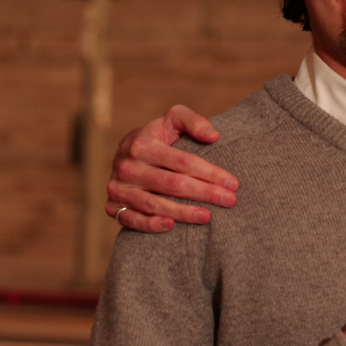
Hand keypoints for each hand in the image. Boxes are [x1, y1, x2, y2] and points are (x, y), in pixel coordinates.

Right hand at [107, 106, 239, 230]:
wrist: (125, 154)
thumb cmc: (157, 137)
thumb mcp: (172, 120)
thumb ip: (193, 121)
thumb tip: (214, 136)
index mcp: (143, 144)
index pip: (183, 162)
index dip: (210, 173)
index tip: (232, 183)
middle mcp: (127, 166)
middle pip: (172, 184)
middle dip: (204, 193)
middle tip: (229, 201)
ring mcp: (118, 188)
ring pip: (154, 204)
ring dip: (182, 212)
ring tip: (207, 216)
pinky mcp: (112, 206)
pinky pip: (131, 219)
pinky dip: (150, 224)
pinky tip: (171, 225)